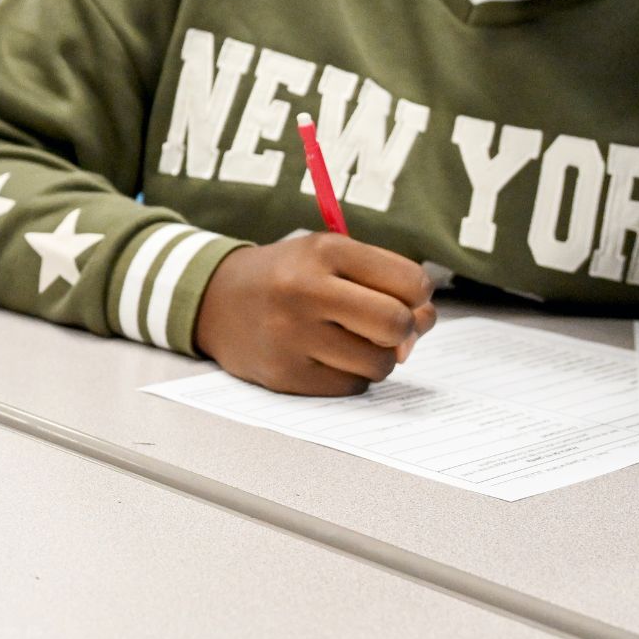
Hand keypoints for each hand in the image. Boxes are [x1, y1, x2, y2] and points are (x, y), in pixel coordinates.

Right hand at [192, 236, 436, 395]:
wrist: (215, 300)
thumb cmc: (289, 276)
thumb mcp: (330, 256)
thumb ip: (384, 282)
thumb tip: (422, 327)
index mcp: (324, 251)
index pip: (410, 282)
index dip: (419, 296)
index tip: (406, 299)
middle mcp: (305, 290)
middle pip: (396, 324)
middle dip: (404, 330)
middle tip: (387, 328)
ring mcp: (292, 336)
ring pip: (379, 364)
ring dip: (377, 357)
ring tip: (351, 341)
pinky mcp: (284, 374)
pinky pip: (351, 387)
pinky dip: (350, 376)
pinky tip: (327, 357)